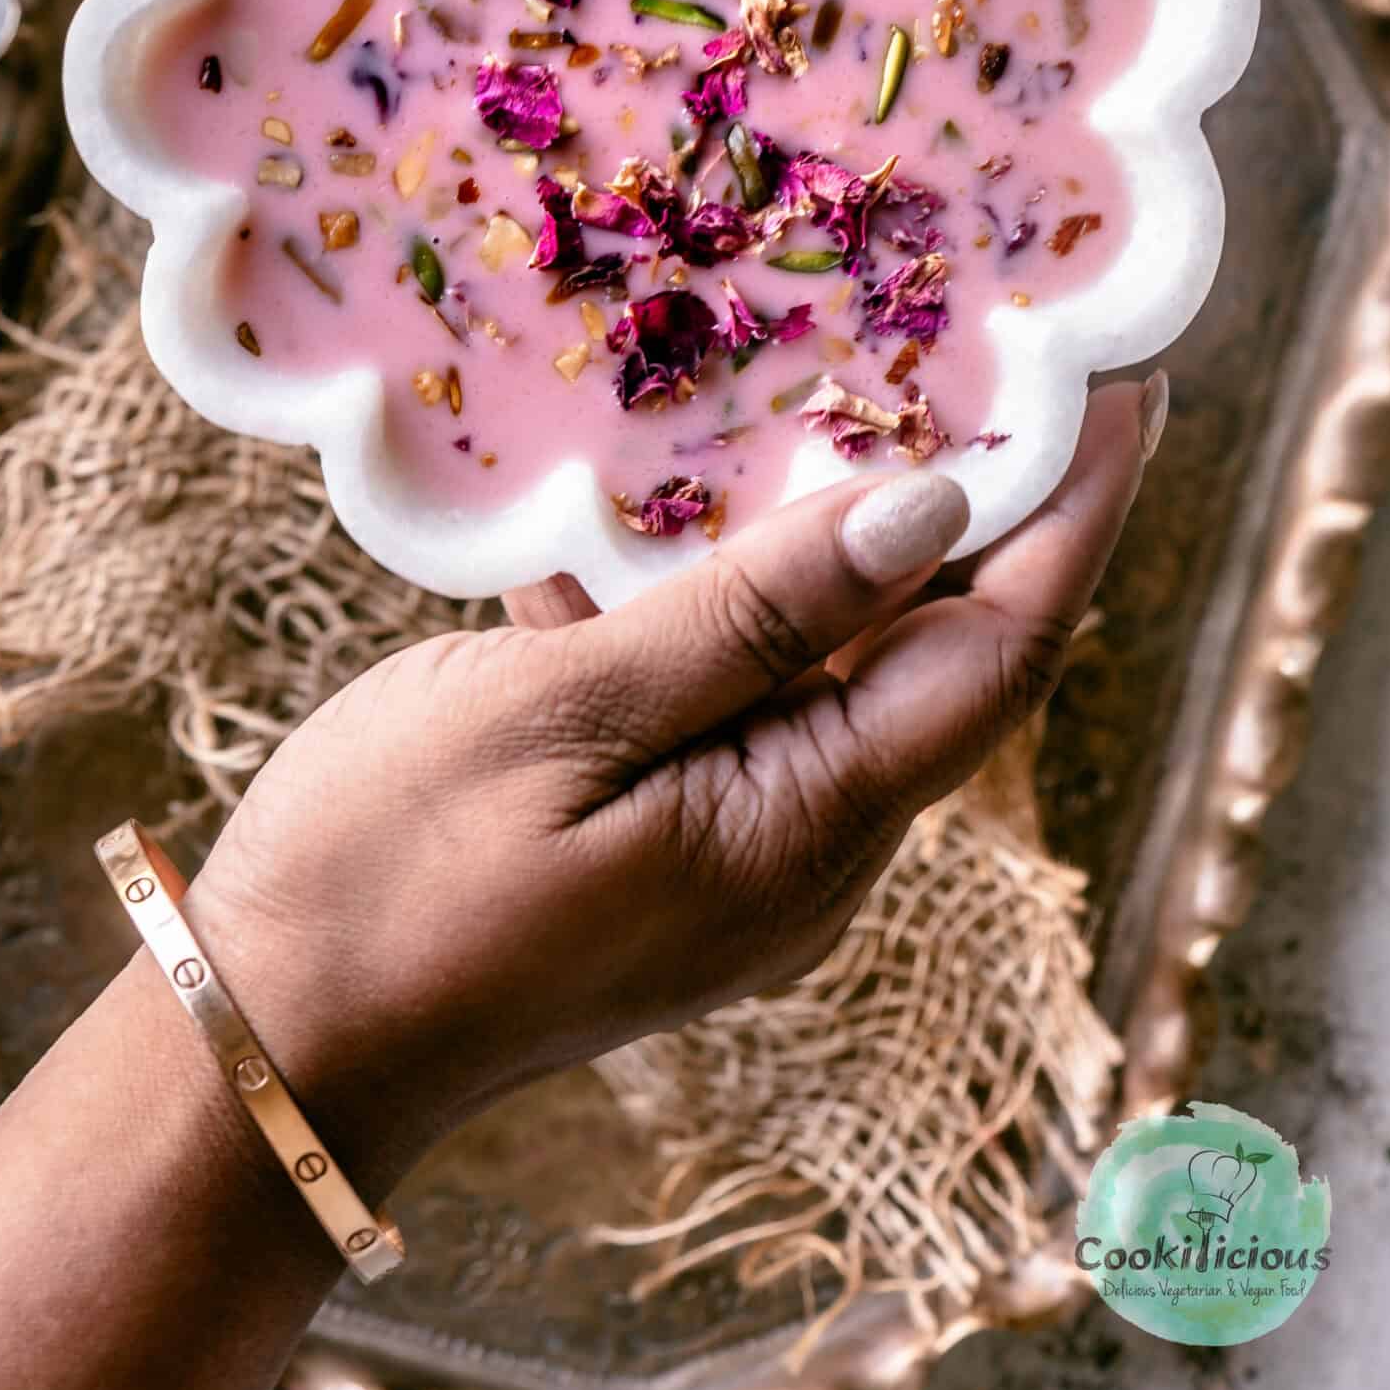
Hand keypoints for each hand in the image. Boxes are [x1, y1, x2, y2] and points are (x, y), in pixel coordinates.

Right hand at [191, 379, 1160, 1190]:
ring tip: (815, 398)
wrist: (270, 1037)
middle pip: (933, 655)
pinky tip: (636, 522)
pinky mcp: (671, 843)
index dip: (1069, 515)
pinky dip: (712, 604)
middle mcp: (808, 852)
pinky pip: (733, 698)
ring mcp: (739, 855)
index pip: (997, 650)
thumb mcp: (566, 709)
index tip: (1119, 387)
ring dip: (825, 543)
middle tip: (974, 353)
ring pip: (828, 667)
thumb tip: (932, 510)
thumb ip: (751, 612)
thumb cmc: (397, 871)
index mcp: (807, 826)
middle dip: (971, 508)